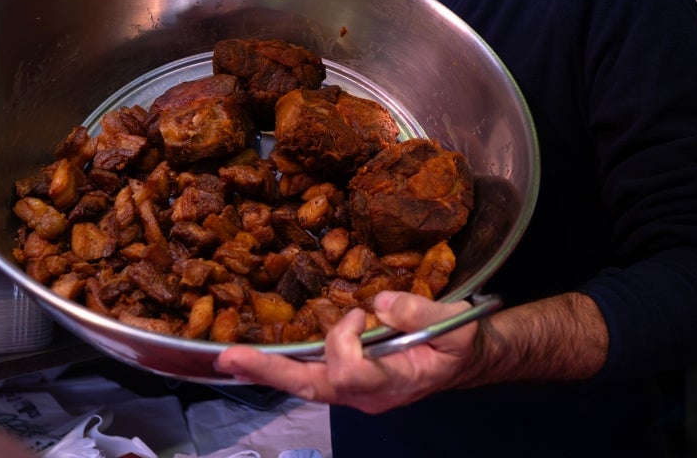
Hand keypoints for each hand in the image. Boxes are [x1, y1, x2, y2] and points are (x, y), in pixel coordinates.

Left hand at [213, 290, 607, 413]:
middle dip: (270, 373)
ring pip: (305, 383)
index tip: (361, 313)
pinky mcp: (348, 376)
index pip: (350, 373)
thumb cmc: (463, 343)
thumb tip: (381, 301)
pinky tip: (254, 357)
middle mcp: (366, 393)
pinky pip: (311, 372)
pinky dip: (282, 364)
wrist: (467, 359)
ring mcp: (354, 388)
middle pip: (311, 387)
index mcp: (393, 383)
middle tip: (228, 360)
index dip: (345, 341)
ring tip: (229, 359)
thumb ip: (422, 312)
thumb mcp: (456, 326)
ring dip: (267, 370)